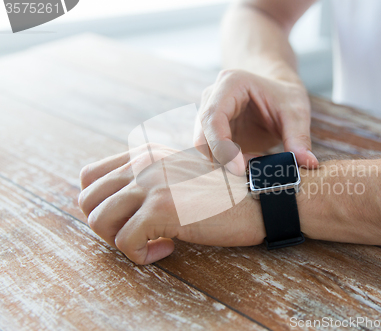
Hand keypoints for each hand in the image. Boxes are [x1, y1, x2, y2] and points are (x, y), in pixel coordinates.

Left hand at [78, 144, 265, 264]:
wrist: (260, 195)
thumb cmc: (228, 190)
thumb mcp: (186, 171)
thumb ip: (156, 177)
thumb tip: (128, 203)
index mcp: (146, 153)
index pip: (91, 175)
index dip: (101, 203)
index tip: (128, 217)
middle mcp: (143, 163)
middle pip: (87, 198)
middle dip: (105, 224)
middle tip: (135, 234)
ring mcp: (151, 184)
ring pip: (98, 220)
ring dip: (120, 241)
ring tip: (151, 244)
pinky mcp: (162, 208)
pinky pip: (125, 242)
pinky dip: (140, 255)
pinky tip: (167, 249)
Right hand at [194, 69, 318, 174]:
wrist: (278, 90)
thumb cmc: (285, 96)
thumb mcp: (297, 112)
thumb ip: (299, 137)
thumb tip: (308, 163)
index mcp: (230, 84)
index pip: (213, 119)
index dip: (222, 147)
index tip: (240, 169)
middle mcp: (212, 98)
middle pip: (202, 136)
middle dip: (223, 159)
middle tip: (251, 172)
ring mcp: (208, 115)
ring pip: (204, 148)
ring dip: (225, 163)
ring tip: (255, 164)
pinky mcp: (212, 132)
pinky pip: (212, 153)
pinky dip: (227, 163)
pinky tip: (249, 163)